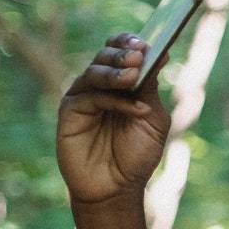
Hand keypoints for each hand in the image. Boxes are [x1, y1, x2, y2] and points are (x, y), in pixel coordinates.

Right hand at [57, 33, 171, 205]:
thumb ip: (150, 87)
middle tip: (138, 56)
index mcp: (121, 81)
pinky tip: (136, 110)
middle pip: (105, 55)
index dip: (128, 41)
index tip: (145, 42)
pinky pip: (90, 97)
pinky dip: (115, 101)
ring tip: (134, 76)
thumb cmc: (137, 154)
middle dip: (122, 53)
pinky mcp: (70, 112)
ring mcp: (83, 96)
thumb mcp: (152, 118)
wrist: (117, 188)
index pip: (119, 49)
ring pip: (95, 72)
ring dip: (116, 72)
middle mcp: (100, 85)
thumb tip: (158, 53)